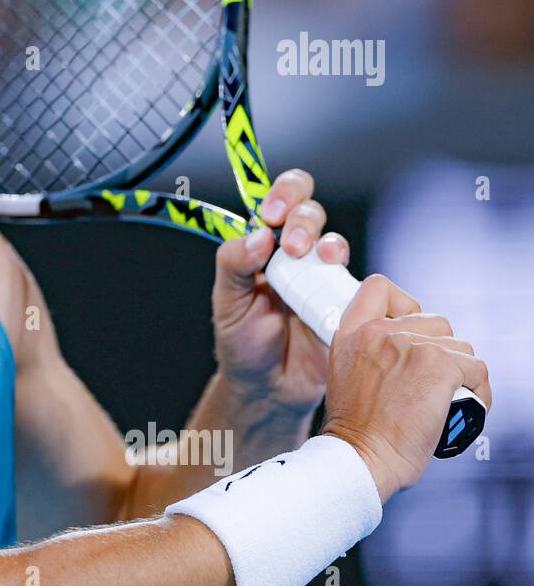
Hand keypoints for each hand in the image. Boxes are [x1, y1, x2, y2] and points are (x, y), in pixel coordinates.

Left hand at [211, 168, 347, 412]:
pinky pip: (359, 283)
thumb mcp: (227, 301)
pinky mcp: (347, 304)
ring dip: (328, 244)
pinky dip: (351, 280)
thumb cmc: (243, 342)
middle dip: (303, 219)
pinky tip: (338, 290)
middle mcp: (297, 256)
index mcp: (264, 247)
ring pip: (334, 242)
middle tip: (292, 246)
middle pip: (311, 212)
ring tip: (315, 260)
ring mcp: (324, 279)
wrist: (269, 389)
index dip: (282, 196)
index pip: (280, 202)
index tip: (271, 215)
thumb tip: (259, 234)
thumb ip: (233, 263)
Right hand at [321, 276, 492, 501]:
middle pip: (433, 320)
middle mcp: (379, 332)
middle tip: (430, 384)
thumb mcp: (346, 375)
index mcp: (351, 333)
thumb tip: (406, 348)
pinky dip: (479, 391)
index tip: (407, 332)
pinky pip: (478, 368)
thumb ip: (369, 351)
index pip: (379, 288)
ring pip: (460, 346)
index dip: (402, 305)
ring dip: (461, 373)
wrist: (362, 457)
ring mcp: (410, 345)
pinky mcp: (440, 365)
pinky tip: (462, 409)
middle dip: (441, 350)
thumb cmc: (358, 430)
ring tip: (446, 401)